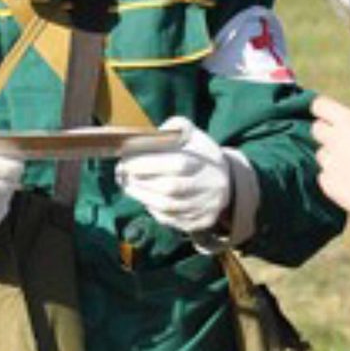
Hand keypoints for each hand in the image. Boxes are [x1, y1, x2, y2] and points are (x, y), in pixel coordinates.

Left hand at [115, 116, 231, 235]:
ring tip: (127, 185)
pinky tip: (144, 198)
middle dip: (141, 182)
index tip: (126, 159)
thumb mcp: (194, 135)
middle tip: (122, 174)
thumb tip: (151, 135)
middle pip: (170, 188)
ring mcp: (204, 207)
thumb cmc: (202, 156)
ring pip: (168, 207)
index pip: (176, 164)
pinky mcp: (199, 222)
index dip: (148, 163)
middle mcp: (208, 187)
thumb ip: (175, 128)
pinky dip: (153, 209)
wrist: (227, 183)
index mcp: (207, 163)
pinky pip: (171, 220)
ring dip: (142, 196)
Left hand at [310, 95, 349, 216]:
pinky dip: (333, 178)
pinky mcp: (328, 185)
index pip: (321, 105)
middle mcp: (335, 140)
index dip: (324, 108)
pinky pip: (323, 177)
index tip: (329, 113)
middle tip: (346, 140)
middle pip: (317, 129)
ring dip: (331, 156)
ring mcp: (330, 164)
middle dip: (327, 132)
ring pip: (321, 154)